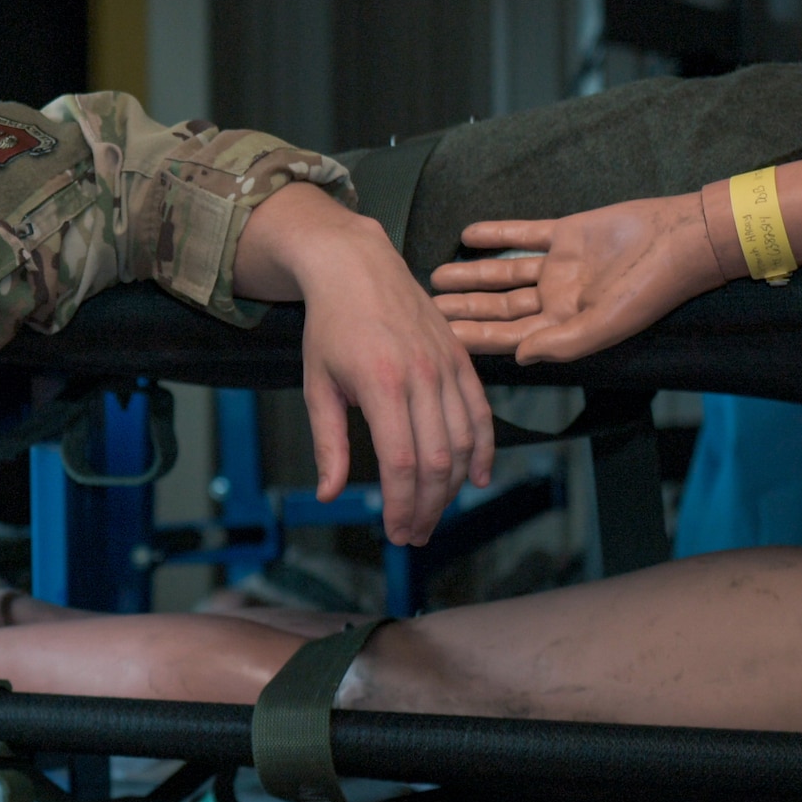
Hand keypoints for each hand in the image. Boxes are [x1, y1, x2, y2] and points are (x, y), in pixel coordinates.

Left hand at [237, 185, 492, 545]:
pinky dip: (483, 450)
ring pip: (463, 442)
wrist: (356, 266)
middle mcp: (421, 376)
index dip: (400, 504)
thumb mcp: (317, 385)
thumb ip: (328, 443)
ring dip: (452, 487)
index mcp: (381, 384)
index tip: (394, 532)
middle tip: (413, 534)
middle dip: (426, 507)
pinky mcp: (461, 358)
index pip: (401, 462)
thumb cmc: (329, 327)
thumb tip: (329, 495)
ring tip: (433, 513)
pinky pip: (481, 413)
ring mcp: (446, 366)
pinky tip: (476, 479)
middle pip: (437, 461)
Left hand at [430, 193, 724, 363]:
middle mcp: (560, 298)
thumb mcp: (606, 324)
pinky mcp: (567, 233)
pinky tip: (467, 235)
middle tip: (423, 309)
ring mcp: (562, 266)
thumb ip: (561, 344)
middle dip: (464, 309)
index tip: (437, 339)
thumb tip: (518, 358)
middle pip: (500, 308)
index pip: (509, 336)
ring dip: (472, 275)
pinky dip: (497, 235)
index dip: (473, 338)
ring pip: (505, 274)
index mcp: (566, 325)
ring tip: (436, 276)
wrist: (683, 238)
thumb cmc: (651, 289)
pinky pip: (525, 236)